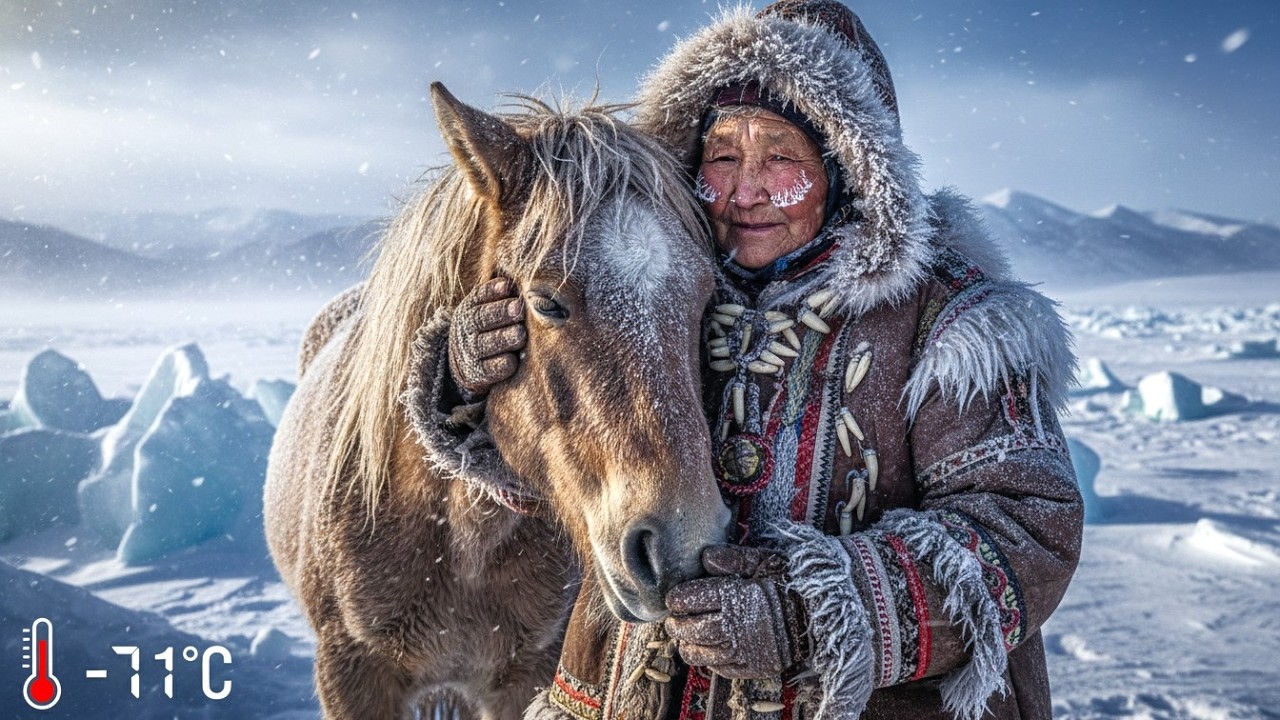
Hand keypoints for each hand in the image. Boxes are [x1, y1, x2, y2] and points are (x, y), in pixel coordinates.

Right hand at [448, 277, 525, 396]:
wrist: (466, 364)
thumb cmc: (490, 330)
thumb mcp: (488, 310)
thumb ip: (504, 298)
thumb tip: (522, 286)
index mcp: (470, 309)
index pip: (479, 296)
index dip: (492, 291)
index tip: (507, 287)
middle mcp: (466, 329)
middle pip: (480, 319)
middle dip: (501, 313)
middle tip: (519, 310)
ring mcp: (470, 352)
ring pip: (485, 344)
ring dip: (503, 338)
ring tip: (520, 334)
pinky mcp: (477, 374)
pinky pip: (491, 369)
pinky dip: (504, 364)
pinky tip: (514, 359)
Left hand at [663, 545, 805, 678]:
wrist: (825, 613)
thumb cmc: (794, 582)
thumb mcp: (766, 560)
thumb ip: (733, 558)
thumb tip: (705, 558)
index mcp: (736, 595)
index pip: (689, 599)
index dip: (678, 599)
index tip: (676, 598)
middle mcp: (736, 625)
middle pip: (690, 628)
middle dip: (676, 624)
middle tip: (674, 620)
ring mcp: (745, 650)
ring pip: (700, 654)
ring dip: (687, 645)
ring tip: (686, 638)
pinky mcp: (755, 667)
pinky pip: (722, 669)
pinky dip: (710, 661)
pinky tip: (710, 651)